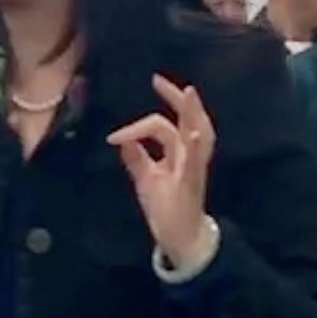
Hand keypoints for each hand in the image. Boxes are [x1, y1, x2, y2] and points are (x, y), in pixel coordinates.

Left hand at [108, 75, 216, 264]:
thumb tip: (122, 140)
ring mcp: (194, 170)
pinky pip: (196, 164)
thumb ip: (137, 158)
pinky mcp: (192, 185)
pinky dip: (196, 147)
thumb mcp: (146, 179)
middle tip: (158, 79)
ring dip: (194, 114)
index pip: (164, 126)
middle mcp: (190, 157)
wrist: (179, 237)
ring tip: (188, 93)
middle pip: (190, 121)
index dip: (139, 126)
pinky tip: (194, 133)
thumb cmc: (166, 207)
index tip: (115, 135)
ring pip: (201, 135)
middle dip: (178, 99)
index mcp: (179, 154)